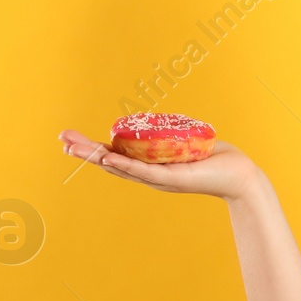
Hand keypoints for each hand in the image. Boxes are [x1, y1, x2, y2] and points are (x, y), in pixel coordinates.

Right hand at [58, 129, 265, 201]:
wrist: (239, 176)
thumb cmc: (215, 159)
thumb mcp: (185, 143)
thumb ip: (170, 136)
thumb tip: (160, 121)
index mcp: (149, 166)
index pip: (114, 155)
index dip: (92, 148)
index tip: (70, 137)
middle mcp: (149, 175)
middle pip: (109, 163)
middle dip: (84, 151)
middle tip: (61, 140)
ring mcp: (158, 179)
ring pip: (121, 168)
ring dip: (96, 158)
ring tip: (74, 149)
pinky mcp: (171, 179)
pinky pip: (144, 171)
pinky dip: (125, 165)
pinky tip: (108, 159)